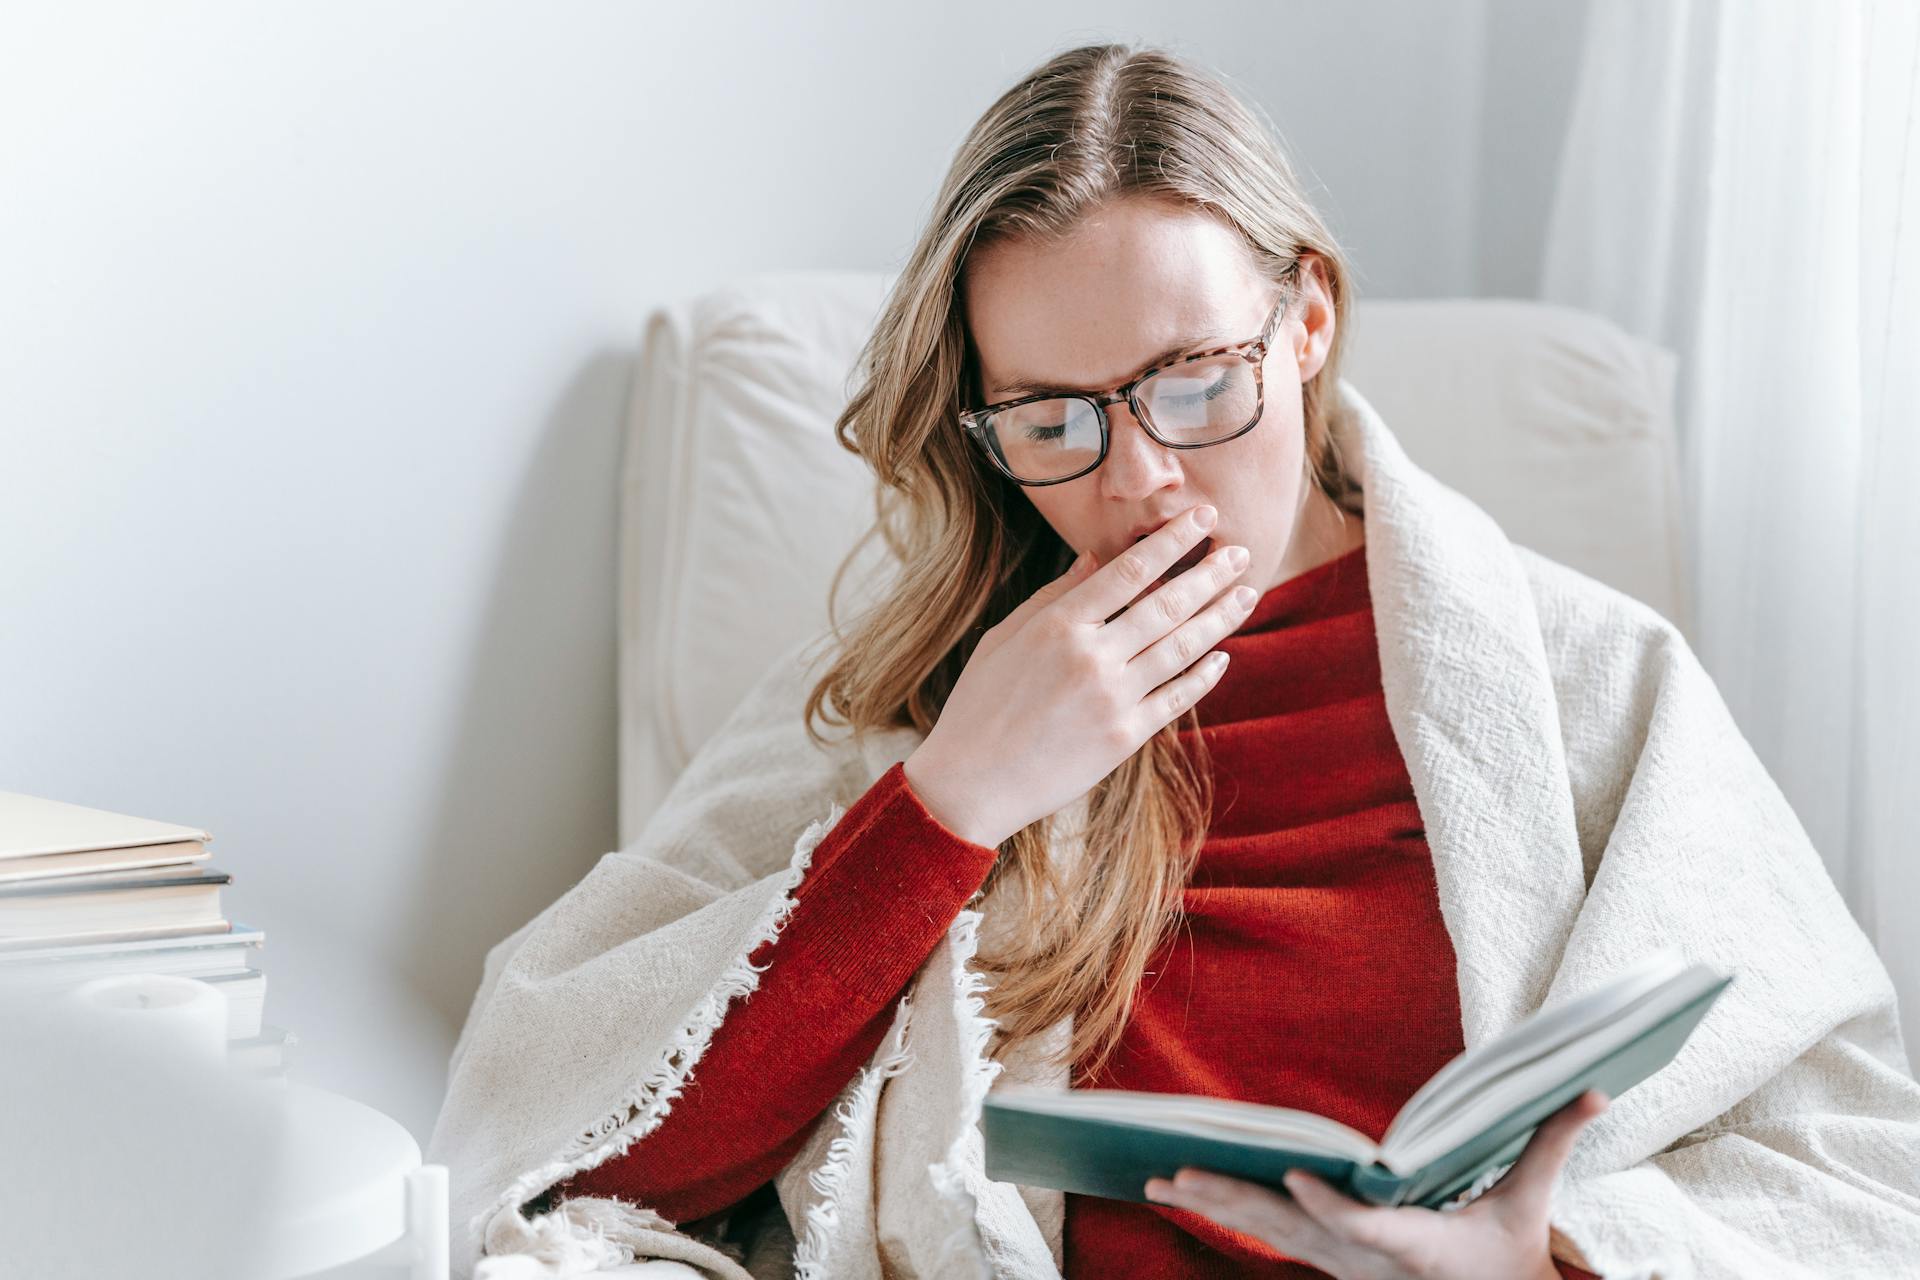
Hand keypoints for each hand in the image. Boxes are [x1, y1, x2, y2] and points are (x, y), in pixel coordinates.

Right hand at [902, 502, 1255, 848]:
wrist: (973, 781)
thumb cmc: (979, 705)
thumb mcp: (1005, 638)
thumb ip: (1054, 596)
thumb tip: (1096, 556)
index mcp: (1058, 625)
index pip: (1130, 570)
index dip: (1173, 540)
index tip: (1203, 517)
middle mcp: (1091, 657)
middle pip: (1166, 604)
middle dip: (1210, 574)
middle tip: (1241, 551)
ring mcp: (1112, 699)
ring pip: (1181, 648)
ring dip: (1220, 618)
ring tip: (1246, 593)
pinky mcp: (1124, 737)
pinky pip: (1176, 698)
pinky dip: (1203, 675)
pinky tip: (1222, 656)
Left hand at [1142, 1090, 1609, 1279]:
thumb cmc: (1507, 1258)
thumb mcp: (1531, 1205)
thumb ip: (1553, 1141)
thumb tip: (1597, 1087)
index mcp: (1417, 1248)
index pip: (1366, 1228)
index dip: (1329, 1207)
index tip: (1295, 1177)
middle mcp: (1366, 1262)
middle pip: (1290, 1231)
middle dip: (1231, 1203)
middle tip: (1175, 1176)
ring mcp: (1340, 1266)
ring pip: (1266, 1233)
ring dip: (1213, 1205)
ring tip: (1156, 1180)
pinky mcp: (1327, 1260)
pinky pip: (1267, 1233)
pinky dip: (1227, 1210)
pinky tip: (1185, 1191)